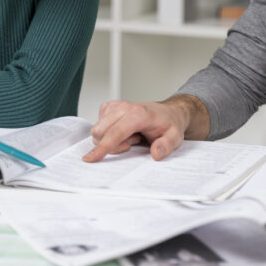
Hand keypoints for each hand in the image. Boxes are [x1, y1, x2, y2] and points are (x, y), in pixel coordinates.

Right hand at [83, 94, 208, 162]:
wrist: (167, 112)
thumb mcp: (175, 137)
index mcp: (138, 113)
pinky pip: (99, 126)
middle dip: (112, 145)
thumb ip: (166, 146)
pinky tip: (124, 132)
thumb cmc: (168, 124)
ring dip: (111, 139)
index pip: (115, 132)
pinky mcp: (109, 108)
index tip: (90, 159)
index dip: (102, 147)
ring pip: (98, 130)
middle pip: (101, 132)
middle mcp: (124, 107)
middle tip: (134, 142)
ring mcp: (115, 106)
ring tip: (132, 136)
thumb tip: (156, 153)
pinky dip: (108, 133)